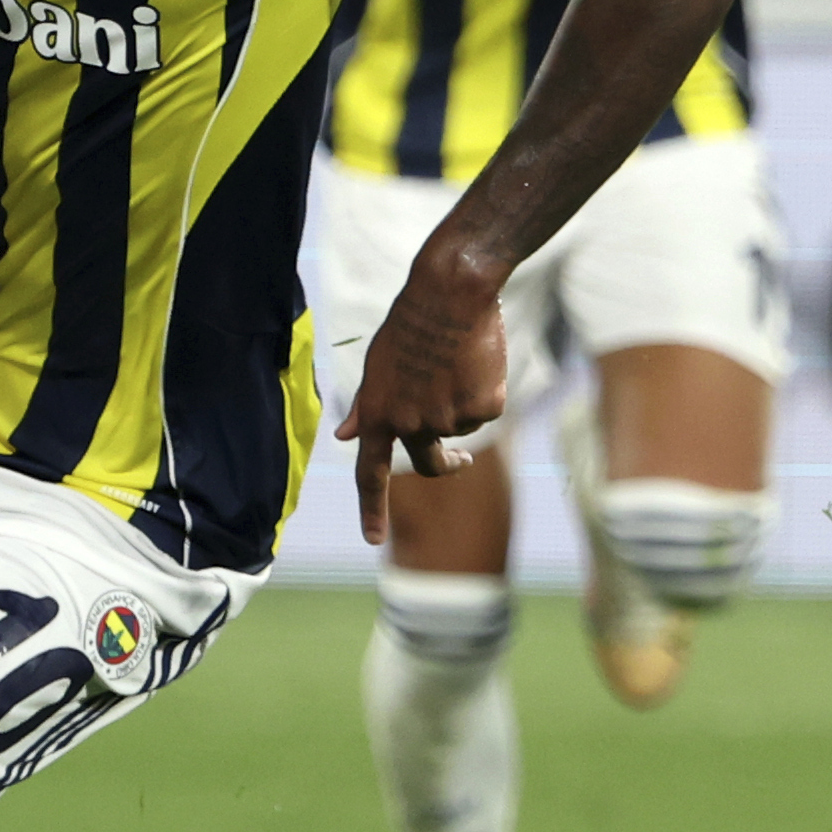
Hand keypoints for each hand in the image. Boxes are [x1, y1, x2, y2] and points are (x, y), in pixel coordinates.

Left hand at [334, 261, 509, 544]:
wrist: (452, 291)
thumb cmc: (411, 322)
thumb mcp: (378, 366)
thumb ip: (367, 406)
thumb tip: (344, 435)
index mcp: (378, 413)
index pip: (370, 473)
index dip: (371, 509)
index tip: (372, 540)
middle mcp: (409, 423)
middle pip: (431, 463)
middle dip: (449, 464)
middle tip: (460, 462)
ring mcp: (446, 419)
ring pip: (462, 426)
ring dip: (464, 401)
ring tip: (459, 360)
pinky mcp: (482, 408)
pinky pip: (487, 410)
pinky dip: (487, 388)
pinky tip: (478, 360)